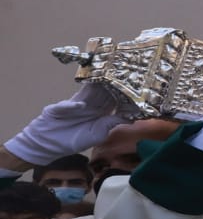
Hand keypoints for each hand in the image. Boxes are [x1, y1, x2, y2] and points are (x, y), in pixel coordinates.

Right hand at [5, 84, 124, 164]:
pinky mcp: (62, 107)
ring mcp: (77, 103)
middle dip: (112, 85)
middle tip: (123, 75)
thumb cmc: (76, 140)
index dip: (123, 94)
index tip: (134, 88)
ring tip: (105, 80)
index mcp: (102, 112)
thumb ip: (112, 123)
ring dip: (95, 88)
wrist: (51, 143)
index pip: (115, 100)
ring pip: (88, 94)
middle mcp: (92, 105)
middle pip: (103, 92)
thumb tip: (131, 116)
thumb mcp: (99, 134)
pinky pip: (69, 105)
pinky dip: (74, 105)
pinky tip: (81, 105)